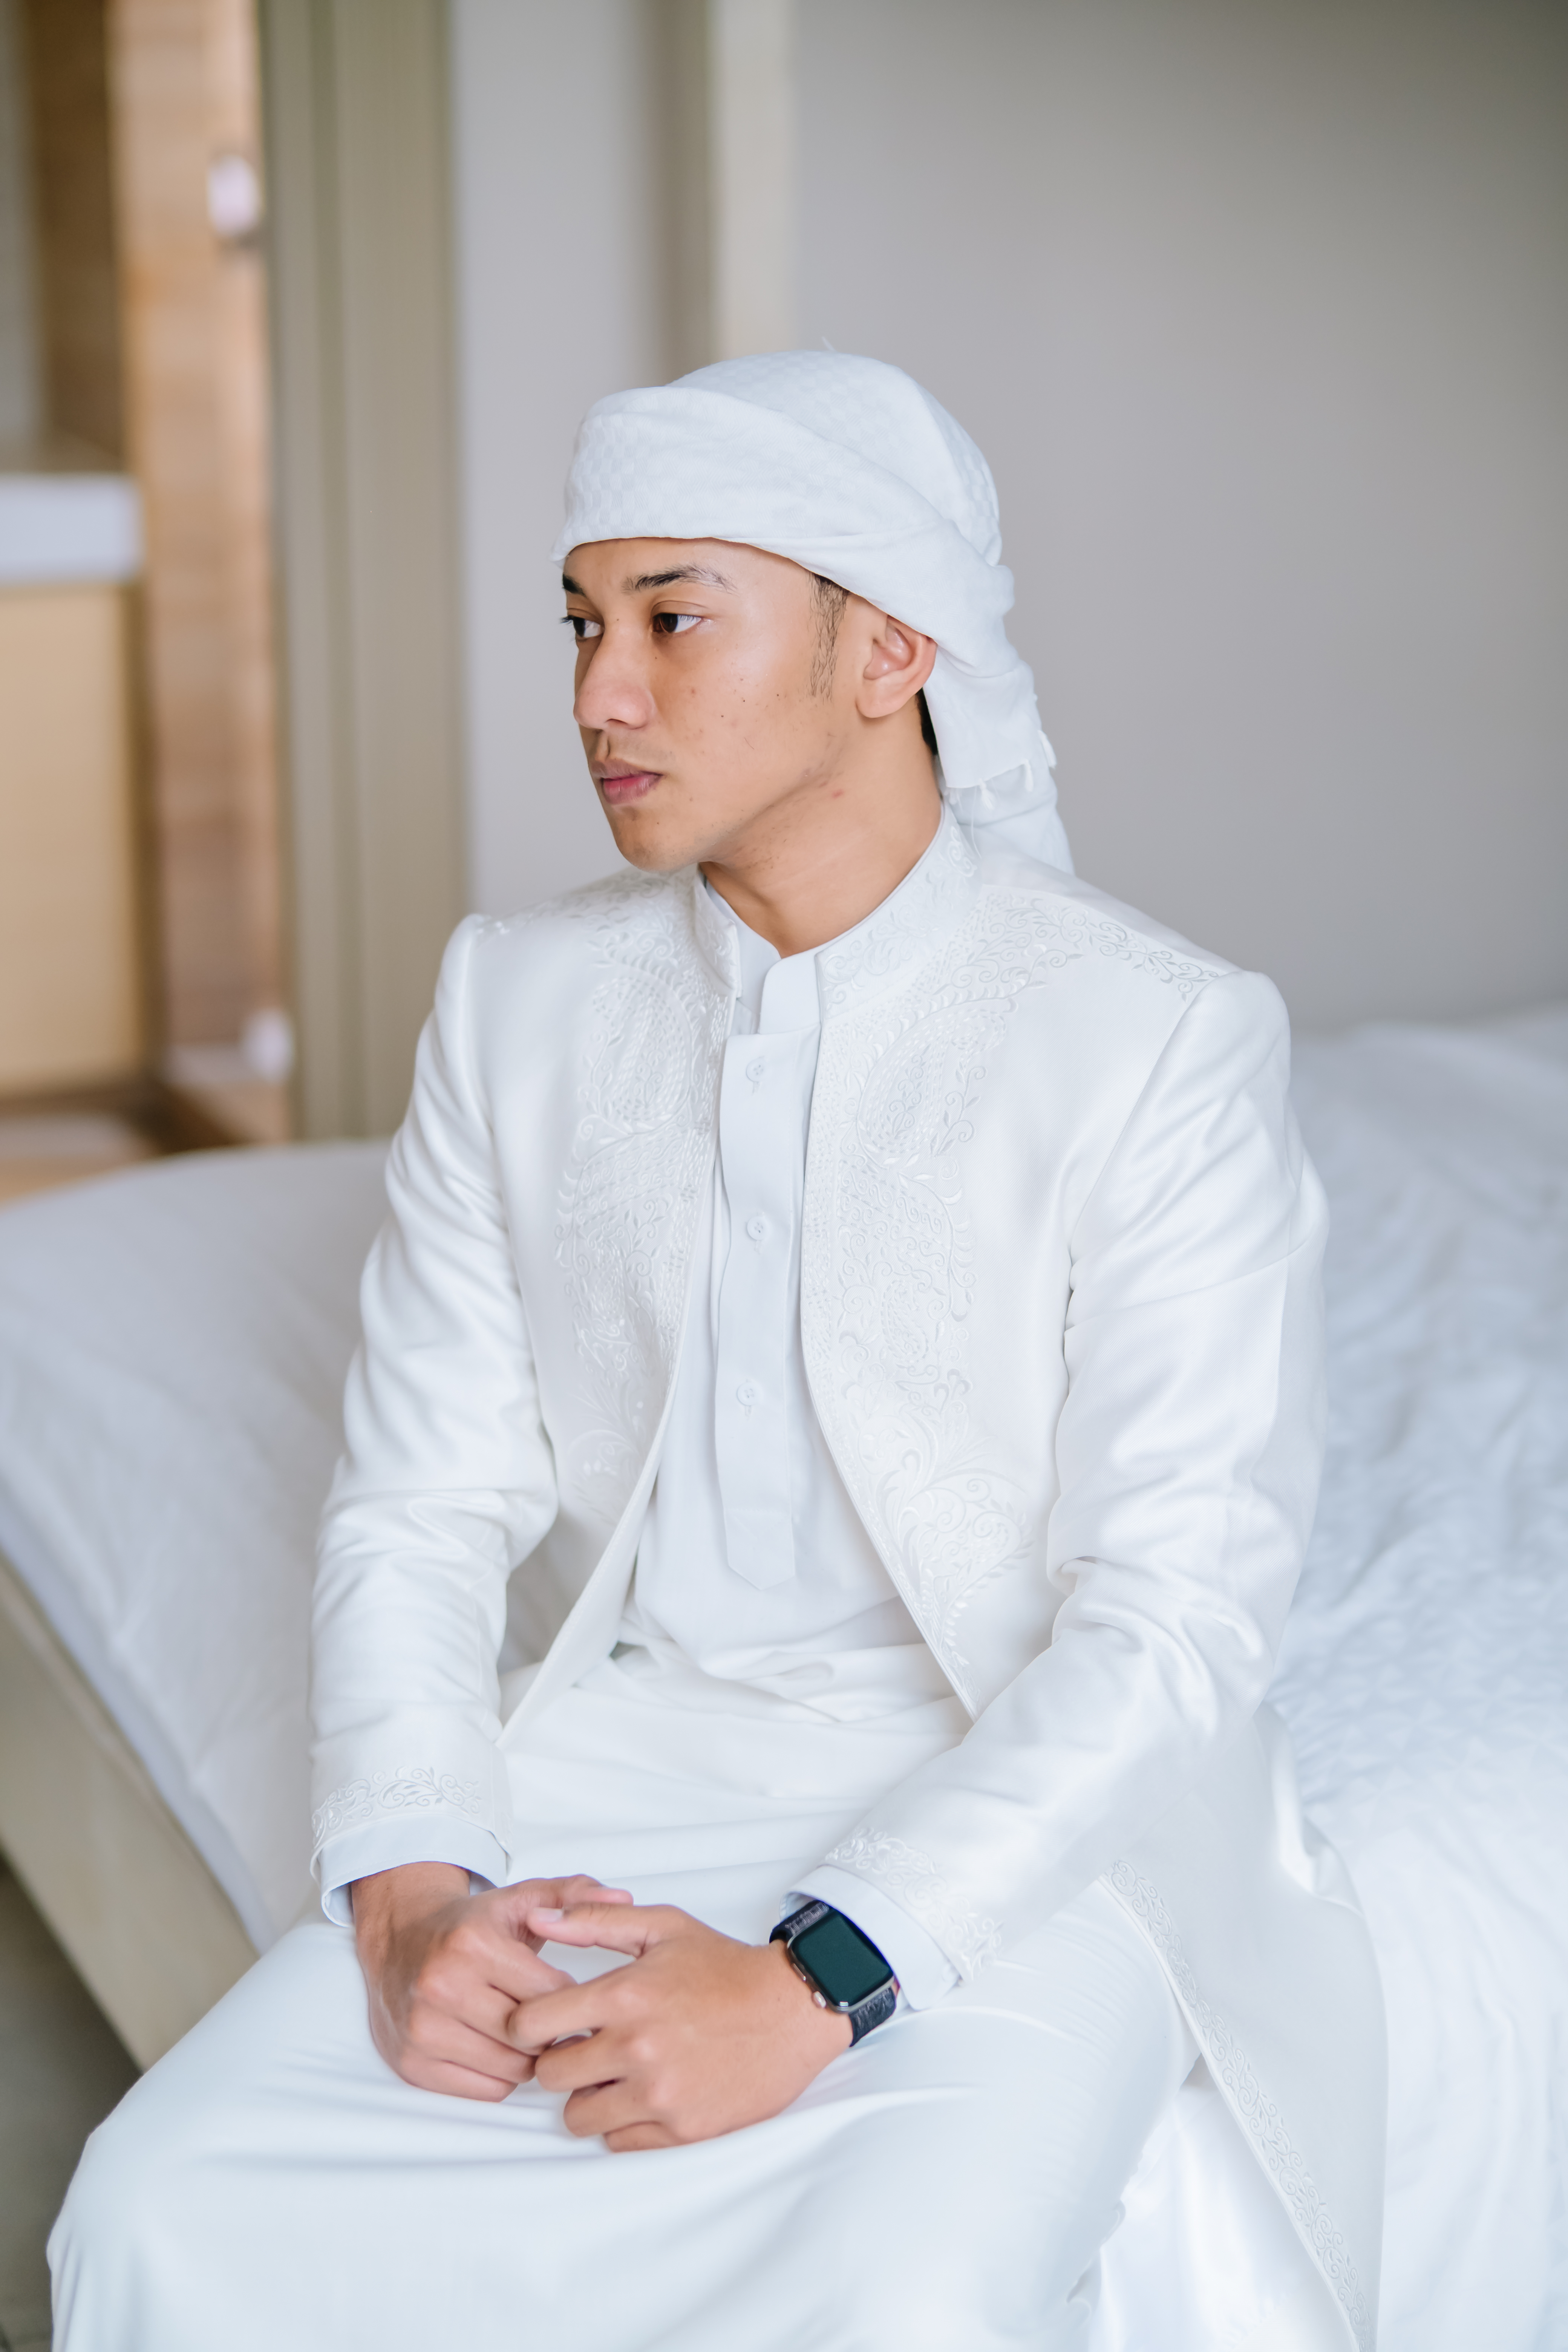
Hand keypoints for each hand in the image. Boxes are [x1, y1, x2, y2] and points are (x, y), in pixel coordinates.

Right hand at [351, 1861, 632, 2101]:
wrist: (400, 1939)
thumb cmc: (470, 1925)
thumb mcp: (520, 1899)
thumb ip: (573, 1897)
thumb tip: (624, 1896)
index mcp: (473, 1944)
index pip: (549, 1995)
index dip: (570, 2000)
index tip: (573, 1997)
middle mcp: (441, 1986)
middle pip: (529, 2037)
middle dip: (550, 2031)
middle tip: (553, 2020)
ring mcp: (422, 2028)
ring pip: (509, 2069)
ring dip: (528, 2058)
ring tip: (525, 2032)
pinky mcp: (411, 2063)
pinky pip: (483, 2090)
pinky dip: (500, 2076)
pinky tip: (497, 2047)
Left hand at [511, 1900, 852, 2150]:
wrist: (792, 2010)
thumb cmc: (725, 1967)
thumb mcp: (662, 1927)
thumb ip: (593, 1921)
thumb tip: (539, 1919)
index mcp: (625, 1995)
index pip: (531, 2024)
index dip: (528, 2023)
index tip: (544, 2022)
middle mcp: (636, 2049)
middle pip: (549, 2076)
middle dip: (559, 2059)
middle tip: (586, 2046)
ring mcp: (659, 2095)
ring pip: (577, 2116)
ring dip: (589, 2096)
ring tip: (616, 2072)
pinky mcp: (681, 2130)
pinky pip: (617, 2141)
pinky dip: (623, 2121)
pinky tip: (645, 2092)